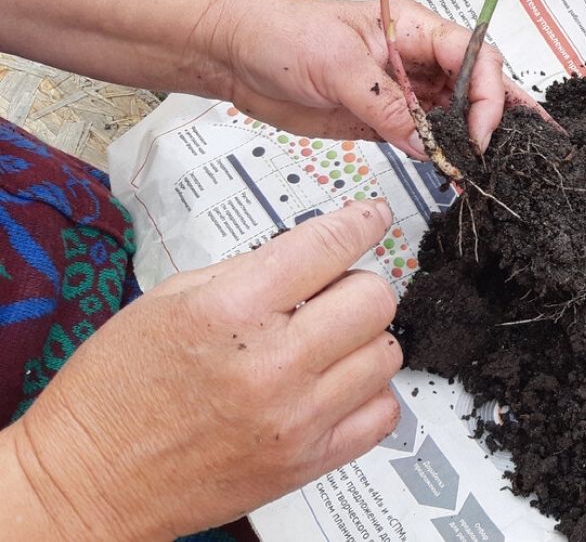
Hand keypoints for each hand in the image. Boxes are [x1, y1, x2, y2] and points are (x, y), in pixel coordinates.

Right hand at [3, 200, 401, 539]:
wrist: (87, 481)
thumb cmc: (116, 389)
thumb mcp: (169, 300)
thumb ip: (249, 272)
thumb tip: (314, 251)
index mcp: (231, 311)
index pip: (327, 247)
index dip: (360, 223)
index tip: (372, 217)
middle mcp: (272, 365)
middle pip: (374, 299)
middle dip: (355, 285)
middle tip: (329, 295)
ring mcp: (296, 418)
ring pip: (385, 354)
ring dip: (362, 341)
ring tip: (324, 346)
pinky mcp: (307, 462)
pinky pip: (382, 414)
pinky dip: (367, 395)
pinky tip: (334, 388)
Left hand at [215, 0, 539, 155]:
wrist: (236, 56)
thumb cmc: (283, 38)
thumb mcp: (336, 66)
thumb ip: (385, 104)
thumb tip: (425, 143)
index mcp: (412, 28)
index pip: (472, 56)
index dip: (487, 93)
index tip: (479, 133)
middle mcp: (416, 59)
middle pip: (475, 84)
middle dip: (503, 113)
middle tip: (532, 145)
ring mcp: (402, 92)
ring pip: (455, 115)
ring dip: (475, 140)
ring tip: (501, 168)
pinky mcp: (384, 121)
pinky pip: (424, 138)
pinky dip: (444, 156)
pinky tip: (460, 173)